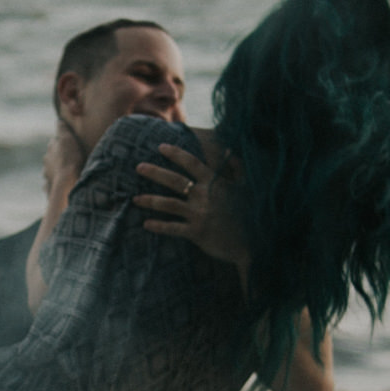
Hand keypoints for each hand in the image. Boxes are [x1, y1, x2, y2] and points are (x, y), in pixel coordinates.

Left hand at [42, 123, 85, 197]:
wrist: (66, 182)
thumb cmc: (69, 159)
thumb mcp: (67, 139)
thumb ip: (62, 130)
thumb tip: (58, 121)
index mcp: (51, 149)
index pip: (54, 143)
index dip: (60, 143)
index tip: (66, 145)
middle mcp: (46, 161)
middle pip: (51, 158)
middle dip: (57, 158)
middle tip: (67, 160)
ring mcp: (47, 175)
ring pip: (49, 171)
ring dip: (55, 171)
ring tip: (64, 174)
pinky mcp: (49, 187)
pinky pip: (49, 186)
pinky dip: (52, 185)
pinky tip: (58, 186)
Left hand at [134, 143, 249, 274]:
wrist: (254, 242)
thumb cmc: (250, 212)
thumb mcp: (246, 187)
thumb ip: (236, 168)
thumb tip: (228, 150)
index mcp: (215, 183)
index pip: (192, 163)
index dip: (175, 154)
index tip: (160, 147)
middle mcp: (205, 196)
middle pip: (174, 181)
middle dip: (154, 172)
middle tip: (138, 167)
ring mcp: (199, 214)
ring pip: (168, 205)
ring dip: (150, 200)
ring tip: (135, 199)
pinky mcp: (197, 233)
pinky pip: (173, 228)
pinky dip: (159, 226)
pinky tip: (146, 224)